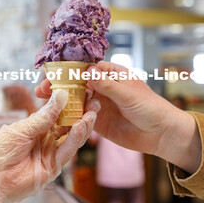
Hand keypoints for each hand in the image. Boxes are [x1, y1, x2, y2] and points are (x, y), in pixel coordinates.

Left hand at [0, 89, 99, 202]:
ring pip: (72, 138)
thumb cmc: (0, 149)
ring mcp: (51, 153)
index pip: (59, 113)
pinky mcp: (53, 167)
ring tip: (91, 113)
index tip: (82, 92)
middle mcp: (47, 139)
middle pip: (69, 125)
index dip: (71, 103)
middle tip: (93, 101)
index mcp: (38, 127)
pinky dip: (75, 139)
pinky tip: (80, 127)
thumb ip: (45, 115)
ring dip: (83, 126)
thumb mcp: (23, 128)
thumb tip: (62, 95)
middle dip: (82, 114)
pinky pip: (67, 151)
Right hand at [36, 62, 200, 172]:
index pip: (85, 68)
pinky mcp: (97, 122)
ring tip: (44, 104)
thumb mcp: (129, 95)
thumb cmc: (151, 108)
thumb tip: (88, 73)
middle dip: (58, 87)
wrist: (161, 134)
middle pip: (75, 84)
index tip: (52, 73)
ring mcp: (99, 105)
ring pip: (75, 101)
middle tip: (41, 90)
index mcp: (111, 74)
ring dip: (60, 102)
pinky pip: (80, 118)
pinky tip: (57, 119)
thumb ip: (108, 86)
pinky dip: (69, 118)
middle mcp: (102, 88)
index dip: (67, 70)